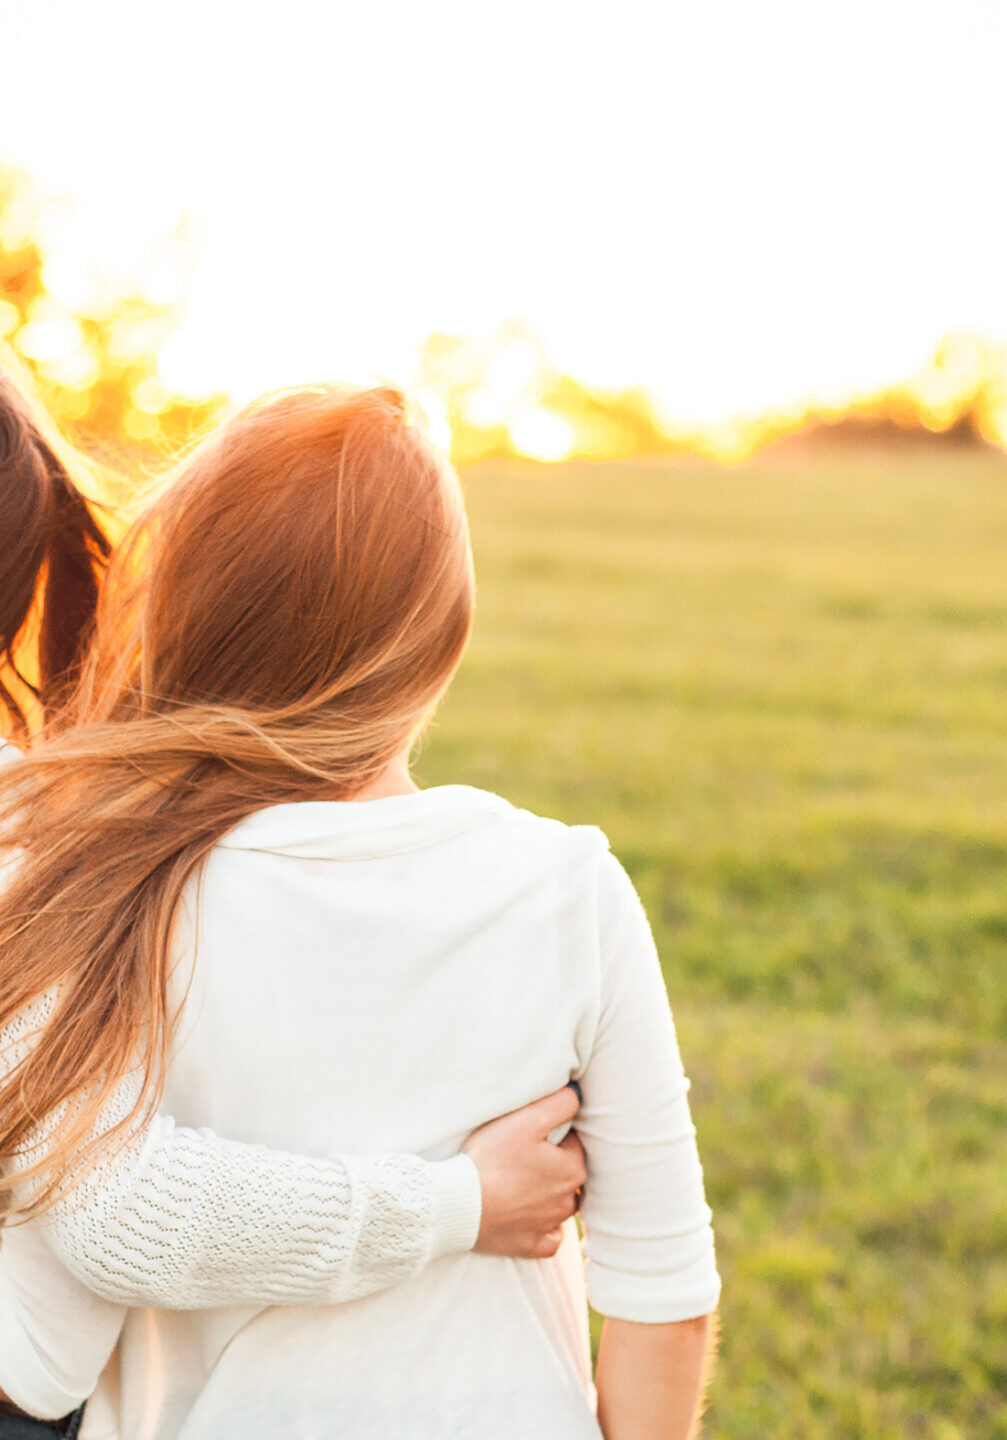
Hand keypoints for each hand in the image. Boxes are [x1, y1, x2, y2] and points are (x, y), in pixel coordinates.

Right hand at [462, 1086, 585, 1259]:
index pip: (573, 1143)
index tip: (529, 1135)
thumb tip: (578, 1096)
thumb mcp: (527, 1118)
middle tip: (521, 1155)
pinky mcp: (531, 1246)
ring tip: (519, 1183)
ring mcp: (549, 1226)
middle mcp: (567, 1201)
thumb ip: (560, 1103)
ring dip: (548, 1195)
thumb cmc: (493, 1158)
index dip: (552, 1135)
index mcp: (572, 1169)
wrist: (459, 1204)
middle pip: (567, 1175)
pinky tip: (526, 1216)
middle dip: (552, 1164)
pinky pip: (548, 1238)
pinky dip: (542, 1228)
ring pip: (560, 1206)